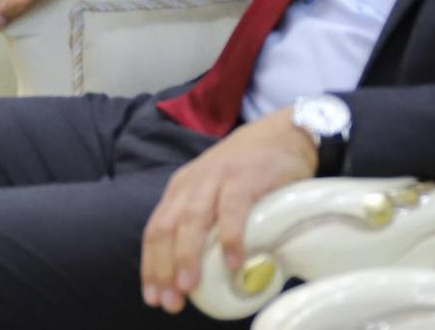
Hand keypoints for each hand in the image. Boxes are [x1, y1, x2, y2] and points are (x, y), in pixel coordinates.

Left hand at [139, 110, 316, 313]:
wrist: (283, 134)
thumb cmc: (249, 170)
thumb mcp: (216, 192)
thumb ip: (207, 223)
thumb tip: (207, 272)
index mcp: (181, 189)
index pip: (155, 230)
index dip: (151, 265)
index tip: (152, 296)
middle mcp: (192, 184)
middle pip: (167, 228)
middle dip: (163, 267)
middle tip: (169, 301)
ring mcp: (217, 179)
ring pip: (193, 220)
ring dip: (188, 255)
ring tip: (189, 286)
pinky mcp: (244, 178)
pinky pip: (232, 211)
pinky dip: (230, 238)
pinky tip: (232, 264)